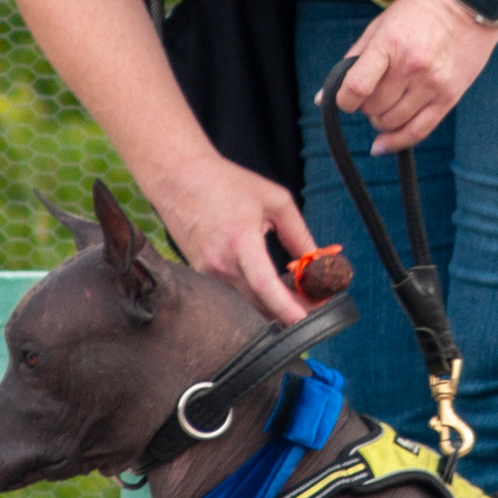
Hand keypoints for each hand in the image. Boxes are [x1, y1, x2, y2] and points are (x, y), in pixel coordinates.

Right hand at [153, 153, 314, 326]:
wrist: (179, 177)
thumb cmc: (225, 183)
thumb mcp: (274, 200)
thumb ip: (299, 234)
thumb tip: (318, 260)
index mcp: (240, 241)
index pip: (264, 286)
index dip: (285, 307)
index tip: (304, 320)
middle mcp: (220, 263)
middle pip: (259, 304)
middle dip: (289, 311)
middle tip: (314, 307)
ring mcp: (207, 272)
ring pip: (245, 303)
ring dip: (271, 305)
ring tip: (295, 296)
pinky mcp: (200, 274)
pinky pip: (231, 294)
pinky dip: (252, 295)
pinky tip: (268, 286)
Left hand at [334, 0, 497, 154]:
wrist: (470, 3)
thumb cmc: (421, 11)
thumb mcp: (382, 24)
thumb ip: (353, 59)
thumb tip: (322, 96)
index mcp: (390, 43)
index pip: (357, 86)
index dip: (343, 100)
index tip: (345, 99)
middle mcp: (412, 66)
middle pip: (374, 107)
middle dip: (366, 106)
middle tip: (372, 94)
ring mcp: (432, 84)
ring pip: (393, 122)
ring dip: (380, 120)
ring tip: (384, 106)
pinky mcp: (449, 97)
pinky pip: (419, 131)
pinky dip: (396, 141)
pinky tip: (382, 144)